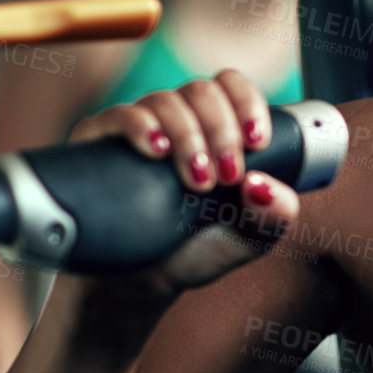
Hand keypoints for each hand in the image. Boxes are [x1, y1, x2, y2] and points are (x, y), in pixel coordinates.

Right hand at [66, 69, 299, 296]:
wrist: (142, 285)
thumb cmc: (197, 253)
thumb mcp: (248, 240)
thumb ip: (273, 217)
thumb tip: (264, 185)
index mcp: (217, 132)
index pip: (230, 87)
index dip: (247, 104)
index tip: (257, 141)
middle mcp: (179, 122)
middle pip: (202, 91)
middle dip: (222, 131)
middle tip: (227, 176)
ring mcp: (139, 130)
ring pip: (165, 100)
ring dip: (188, 136)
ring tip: (196, 180)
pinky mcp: (100, 144)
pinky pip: (118, 115)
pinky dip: (140, 126)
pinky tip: (155, 149)